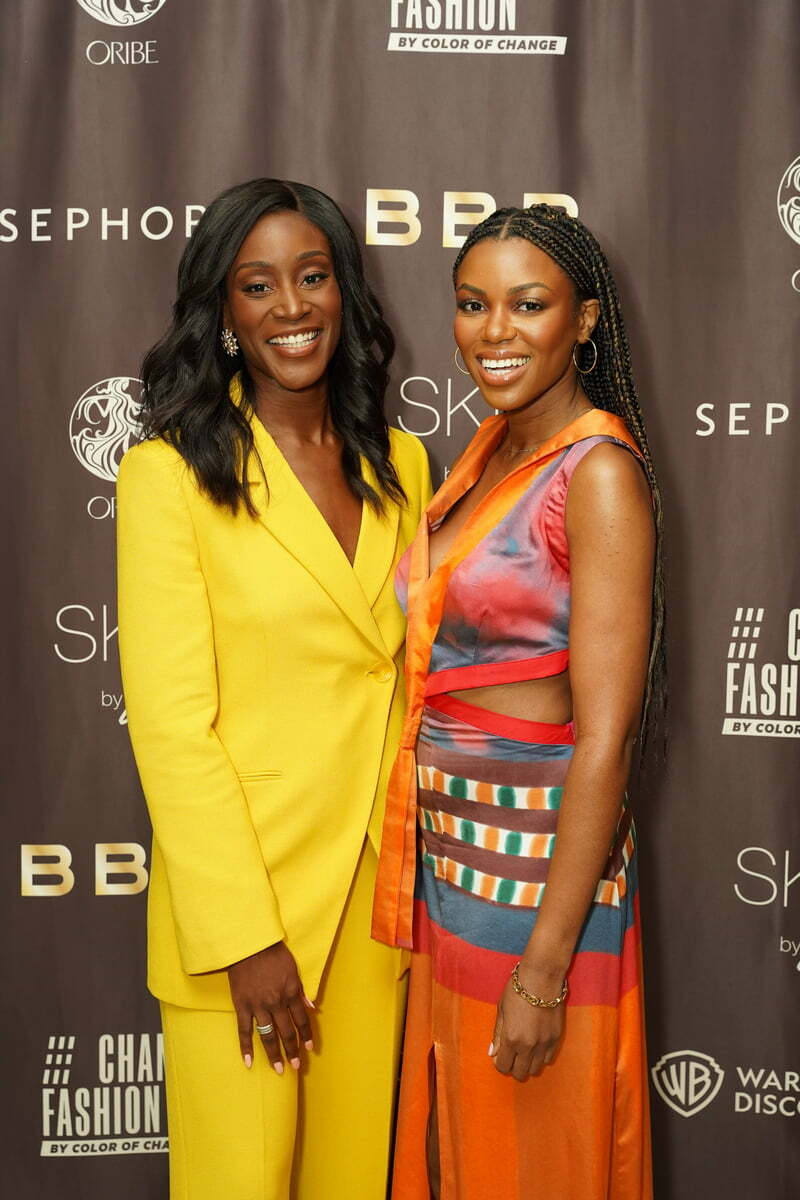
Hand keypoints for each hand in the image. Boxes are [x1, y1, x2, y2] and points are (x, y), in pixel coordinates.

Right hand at [228, 941, 314, 1073]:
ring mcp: (258, 1006)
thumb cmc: (273, 953)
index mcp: (291, 992)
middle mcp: (277, 1002)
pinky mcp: (242, 1005)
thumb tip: (312, 1007)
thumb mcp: (294, 969)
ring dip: (274, 1054)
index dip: (305, 1035)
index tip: (309, 1048)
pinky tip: (248, 1062)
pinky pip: (244, 1030)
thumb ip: (302, 990)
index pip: (301, 1019)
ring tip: (279, 1069)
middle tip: (296, 1066)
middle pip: (286, 1032)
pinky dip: (245, 1048)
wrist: (249, 944)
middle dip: (292, 1050)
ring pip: (268, 1036)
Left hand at [490, 966, 564, 1081]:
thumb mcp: (502, 1010)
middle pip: (520, 1073)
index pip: (503, 1067)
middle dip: (514, 1067)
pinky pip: (547, 1058)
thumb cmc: (517, 990)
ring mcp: (544, 1043)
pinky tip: (536, 1044)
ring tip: (525, 1049)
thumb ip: (498, 1034)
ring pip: (535, 1069)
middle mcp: (528, 1046)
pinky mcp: (556, 1038)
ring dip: (528, 1063)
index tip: (501, 1054)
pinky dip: (540, 1056)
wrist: (542, 977)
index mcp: (511, 1038)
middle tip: (512, 1054)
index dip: (500, 1063)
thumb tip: (492, 1053)